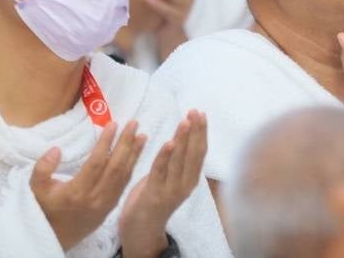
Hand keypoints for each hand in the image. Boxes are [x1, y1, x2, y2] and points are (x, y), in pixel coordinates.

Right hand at [31, 122, 145, 250]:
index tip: (113, 124)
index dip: (106, 142)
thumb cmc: (45, 208)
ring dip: (134, 154)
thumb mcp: (36, 189)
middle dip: (126, 143)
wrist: (56, 238)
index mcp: (77, 191)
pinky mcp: (111, 206)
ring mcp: (106, 203)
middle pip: (116, 166)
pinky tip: (136, 155)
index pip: (96, 162)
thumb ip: (43, 168)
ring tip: (142, 136)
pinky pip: (124, 184)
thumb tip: (56, 149)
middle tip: (134, 124)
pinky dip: (132, 167)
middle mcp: (95, 197)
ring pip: (124, 175)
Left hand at [119, 110, 207, 257]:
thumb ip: (175, 160)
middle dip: (196, 131)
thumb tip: (180, 136)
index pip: (200, 151)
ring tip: (185, 121)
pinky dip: (165, 157)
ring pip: (180, 161)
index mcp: (190, 178)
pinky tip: (169, 143)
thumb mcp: (170, 177)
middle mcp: (185, 184)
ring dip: (183, 140)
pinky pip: (161, 172)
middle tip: (195, 112)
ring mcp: (172, 190)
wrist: (142, 231)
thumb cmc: (155, 199)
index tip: (201, 113)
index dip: (201, 132)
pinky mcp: (155, 195)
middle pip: (194, 154)